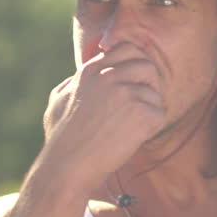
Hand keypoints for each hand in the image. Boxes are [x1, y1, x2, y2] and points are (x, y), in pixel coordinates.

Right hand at [40, 42, 165, 180]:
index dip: (134, 64)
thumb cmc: (60, 141)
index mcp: (90, 70)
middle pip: (146, 65)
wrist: (67, 167)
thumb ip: (71, 85)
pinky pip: (159, 114)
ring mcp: (126, 93)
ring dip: (148, 110)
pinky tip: (133, 139)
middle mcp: (109, 76)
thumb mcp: (57, 102)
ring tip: (130, 128)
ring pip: (155, 93)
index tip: (133, 83)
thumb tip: (76, 78)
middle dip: (148, 84)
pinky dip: (151, 129)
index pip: (126, 49)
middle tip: (140, 105)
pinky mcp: (141, 113)